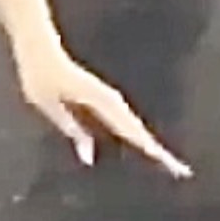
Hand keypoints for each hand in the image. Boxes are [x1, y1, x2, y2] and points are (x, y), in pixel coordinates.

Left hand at [16, 44, 190, 176]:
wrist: (40, 49)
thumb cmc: (39, 77)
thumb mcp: (49, 105)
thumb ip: (71, 129)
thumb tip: (89, 158)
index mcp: (100, 100)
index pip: (130, 130)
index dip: (149, 148)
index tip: (167, 162)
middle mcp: (110, 100)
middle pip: (139, 131)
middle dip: (159, 151)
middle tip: (180, 171)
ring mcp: (110, 99)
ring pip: (135, 127)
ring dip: (151, 144)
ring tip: (168, 163)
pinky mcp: (105, 100)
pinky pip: (126, 122)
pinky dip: (138, 136)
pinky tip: (143, 148)